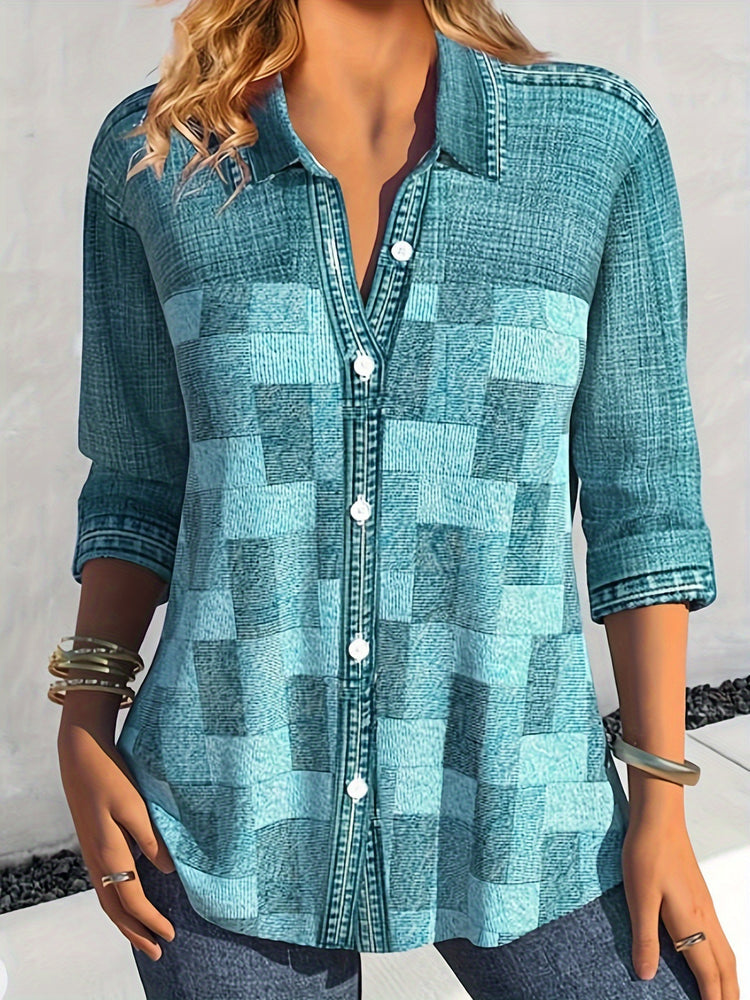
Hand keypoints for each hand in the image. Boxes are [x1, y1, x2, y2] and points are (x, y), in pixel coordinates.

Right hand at [57, 723, 176, 961]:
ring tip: (142, 937)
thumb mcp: (135, 805)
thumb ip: (151, 839)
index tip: (170, 934)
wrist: (81, 756)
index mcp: (109, 852)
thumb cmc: (111, 776)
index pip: (132, 899)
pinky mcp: (93, 843)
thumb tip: (167, 871)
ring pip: (107, 898)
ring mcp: (92, 853)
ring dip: (125, 921)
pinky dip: (117, 902)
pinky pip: (104, 884)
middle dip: (135, 933)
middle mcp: (97, 859)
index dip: (151, 920)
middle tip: (156, 953)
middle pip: (114, 908)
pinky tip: (128, 900)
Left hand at [622, 813, 739, 999]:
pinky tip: (710, 960)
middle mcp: (705, 918)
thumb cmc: (647, 853)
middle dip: (728, 995)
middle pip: (726, 967)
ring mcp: (706, 907)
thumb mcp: (639, 897)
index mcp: (691, 922)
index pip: (708, 973)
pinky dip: (721, 960)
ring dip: (728, 979)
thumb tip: (647, 974)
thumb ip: (644, 937)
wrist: (659, 819)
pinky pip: (719, 938)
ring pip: (726, 953)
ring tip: (724, 996)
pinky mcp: (700, 898)